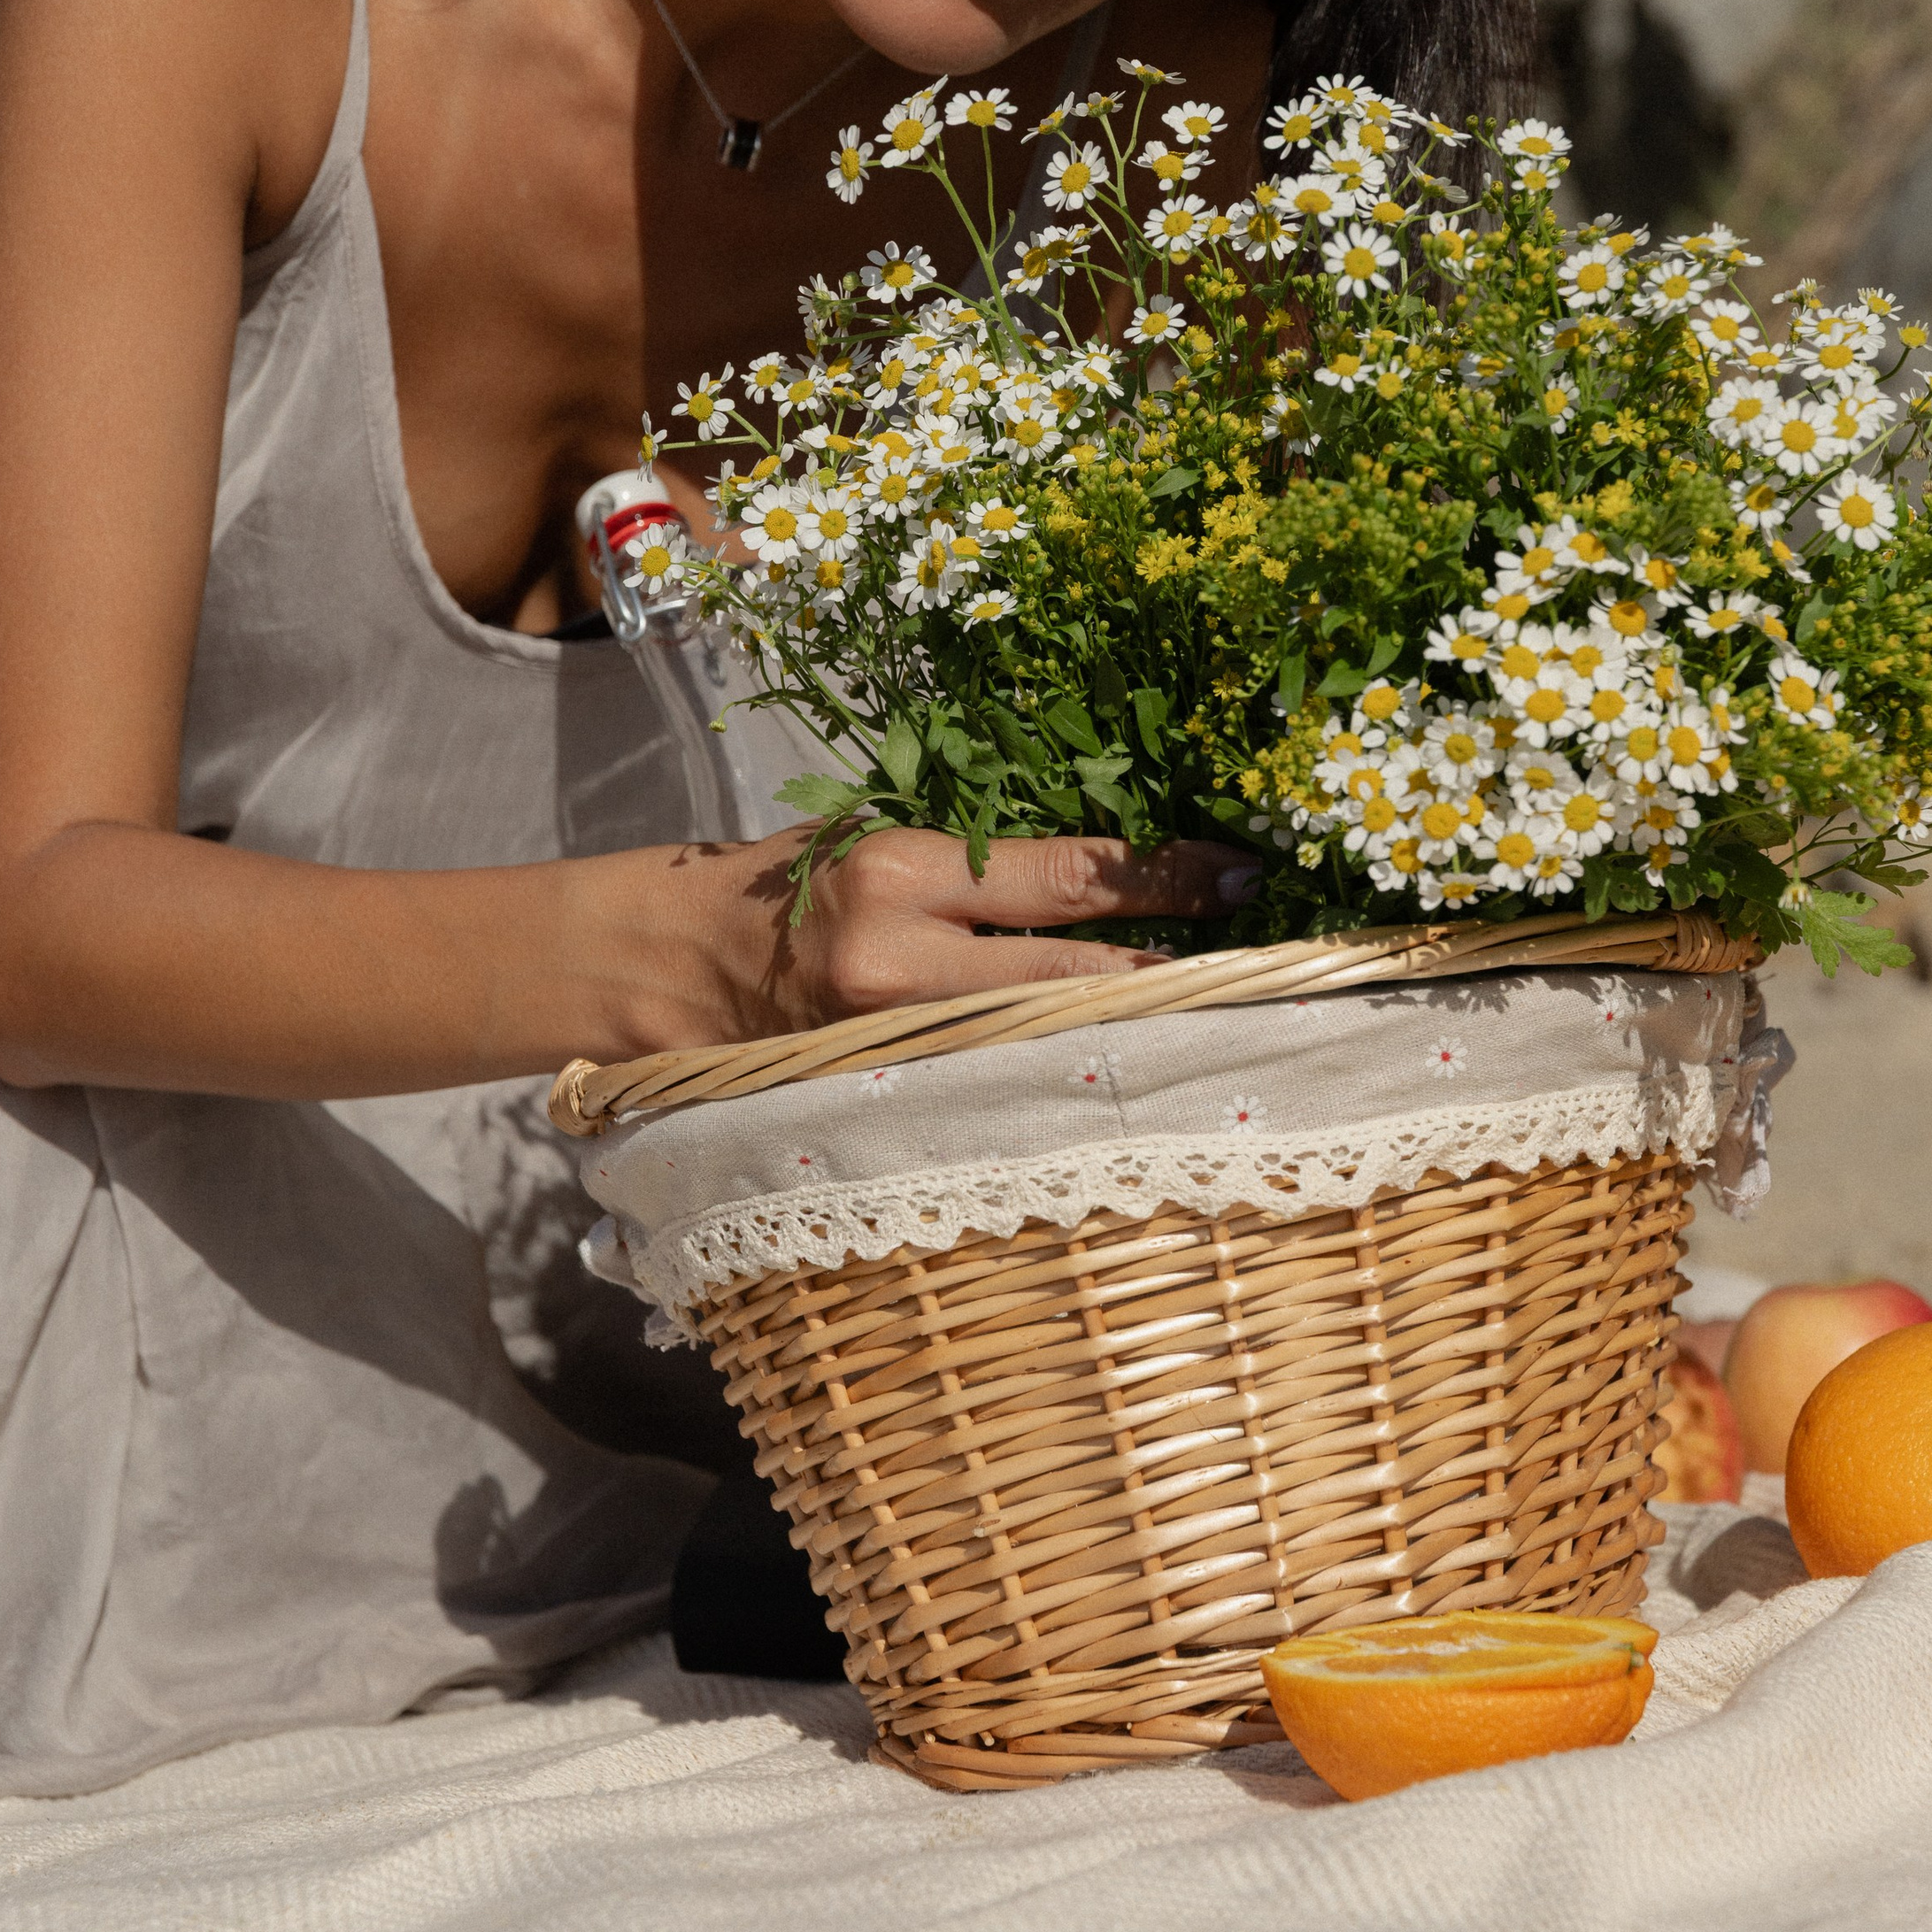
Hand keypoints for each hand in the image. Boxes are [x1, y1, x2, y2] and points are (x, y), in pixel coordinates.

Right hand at [691, 825, 1263, 1035]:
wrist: (671, 967)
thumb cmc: (781, 885)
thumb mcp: (873, 840)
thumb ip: (973, 860)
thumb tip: (1101, 868)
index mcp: (898, 876)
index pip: (1058, 879)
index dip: (1158, 878)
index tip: (1236, 875)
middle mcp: (900, 965)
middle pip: (1072, 974)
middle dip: (1174, 965)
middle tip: (1260, 953)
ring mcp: (895, 1043)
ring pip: (1046, 1038)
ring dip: (1130, 1024)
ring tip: (1214, 1008)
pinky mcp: (885, 1090)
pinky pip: (1000, 1079)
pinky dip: (1063, 1067)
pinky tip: (1119, 1060)